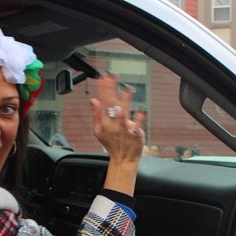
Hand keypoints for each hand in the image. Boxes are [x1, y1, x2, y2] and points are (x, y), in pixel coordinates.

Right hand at [90, 71, 146, 195]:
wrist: (123, 159)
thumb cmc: (112, 145)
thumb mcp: (99, 131)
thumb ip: (96, 114)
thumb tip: (93, 100)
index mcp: (104, 122)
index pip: (103, 101)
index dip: (102, 88)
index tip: (103, 77)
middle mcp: (113, 124)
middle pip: (112, 104)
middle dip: (111, 89)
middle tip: (112, 76)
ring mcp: (124, 129)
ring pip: (124, 112)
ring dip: (125, 100)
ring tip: (126, 88)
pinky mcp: (134, 134)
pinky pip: (137, 125)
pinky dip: (140, 118)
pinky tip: (142, 109)